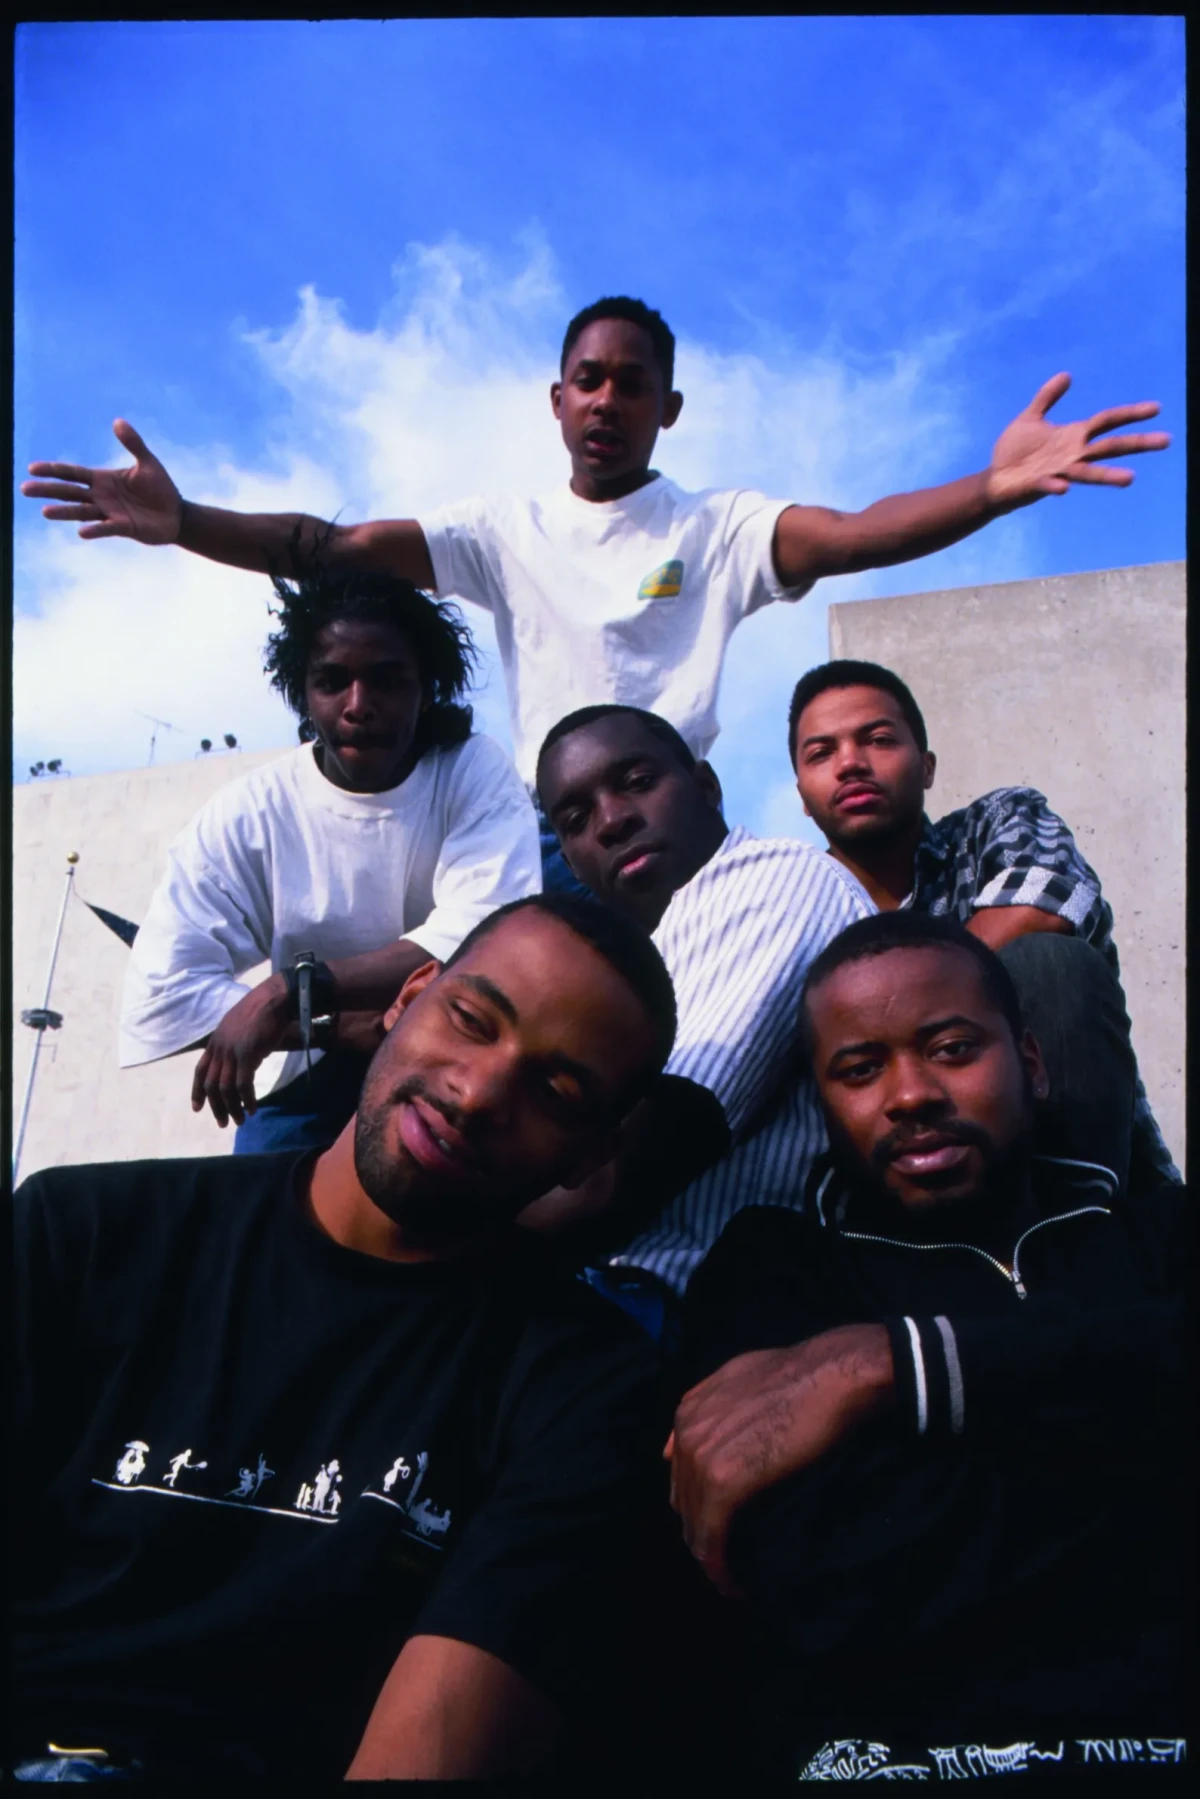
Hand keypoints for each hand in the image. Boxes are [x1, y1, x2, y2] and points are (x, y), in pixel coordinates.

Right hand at [22, 419, 183, 543]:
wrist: (177, 514)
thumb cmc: (160, 488)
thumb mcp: (148, 462)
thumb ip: (133, 443)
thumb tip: (118, 421)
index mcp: (102, 479)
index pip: (72, 473)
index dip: (53, 470)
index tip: (32, 468)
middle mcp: (101, 497)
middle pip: (69, 492)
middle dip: (48, 490)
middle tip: (24, 489)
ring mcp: (110, 513)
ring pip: (81, 512)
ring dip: (64, 512)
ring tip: (45, 512)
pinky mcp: (123, 528)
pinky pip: (106, 528)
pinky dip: (95, 529)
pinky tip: (81, 531)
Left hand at [191, 975, 291, 1128]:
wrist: (274, 999)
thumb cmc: (262, 1009)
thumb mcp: (239, 1027)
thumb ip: (234, 1043)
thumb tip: (242, 1061)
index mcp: (215, 1041)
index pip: (200, 1070)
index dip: (197, 1091)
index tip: (198, 1108)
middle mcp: (219, 1048)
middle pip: (211, 1084)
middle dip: (216, 1107)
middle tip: (224, 1122)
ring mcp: (232, 1052)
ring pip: (226, 1089)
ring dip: (232, 1108)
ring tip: (241, 1120)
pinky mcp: (247, 1056)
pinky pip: (243, 1085)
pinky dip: (247, 1100)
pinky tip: (253, 1108)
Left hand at [666, 1325, 892, 1595]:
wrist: (831, 1376)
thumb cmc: (801, 1375)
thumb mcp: (740, 1376)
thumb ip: (709, 1405)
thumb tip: (681, 1443)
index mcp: (688, 1411)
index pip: (682, 1476)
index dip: (699, 1506)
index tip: (723, 1528)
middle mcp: (686, 1434)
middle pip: (685, 1504)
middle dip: (704, 1534)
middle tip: (731, 1558)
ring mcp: (701, 1458)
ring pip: (696, 1527)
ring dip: (712, 1557)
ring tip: (733, 1579)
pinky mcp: (724, 1483)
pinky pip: (711, 1539)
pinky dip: (720, 1568)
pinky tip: (735, 1586)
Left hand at [986, 374, 1169, 506]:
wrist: (994, 480)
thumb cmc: (1013, 452)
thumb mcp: (1030, 418)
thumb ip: (1047, 398)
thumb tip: (1066, 375)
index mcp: (1073, 437)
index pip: (1108, 421)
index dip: (1130, 413)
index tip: (1156, 408)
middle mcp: (1072, 455)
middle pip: (1110, 447)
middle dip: (1137, 443)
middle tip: (1166, 441)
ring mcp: (1058, 471)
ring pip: (1088, 472)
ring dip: (1108, 475)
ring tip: (1130, 478)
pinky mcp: (1038, 484)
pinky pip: (1049, 485)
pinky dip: (1056, 485)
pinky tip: (1064, 488)